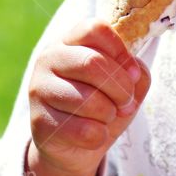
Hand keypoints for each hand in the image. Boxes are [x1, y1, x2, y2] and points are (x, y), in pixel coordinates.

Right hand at [27, 18, 150, 175]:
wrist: (74, 146)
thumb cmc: (102, 106)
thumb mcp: (125, 85)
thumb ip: (136, 73)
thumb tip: (135, 72)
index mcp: (70, 41)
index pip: (95, 29)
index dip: (121, 51)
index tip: (133, 73)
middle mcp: (49, 58)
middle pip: (92, 62)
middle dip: (121, 88)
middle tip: (127, 103)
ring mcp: (40, 88)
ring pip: (88, 99)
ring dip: (109, 114)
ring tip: (107, 117)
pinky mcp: (39, 120)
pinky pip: (83, 129)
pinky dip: (99, 136)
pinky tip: (94, 134)